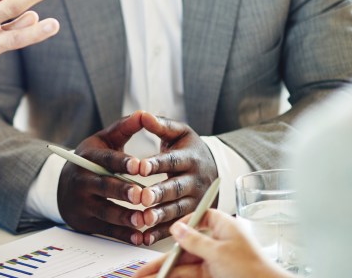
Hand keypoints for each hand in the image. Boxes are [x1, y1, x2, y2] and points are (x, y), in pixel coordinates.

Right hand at [57, 112, 147, 244]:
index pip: (105, 159)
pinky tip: (139, 237)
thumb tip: (144, 113)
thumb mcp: (104, 140)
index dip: (122, 163)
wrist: (64, 186)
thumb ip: (124, 128)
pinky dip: (123, 235)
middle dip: (123, 191)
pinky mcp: (85, 222)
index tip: (140, 166)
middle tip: (142, 195)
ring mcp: (82, 203)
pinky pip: (106, 230)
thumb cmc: (92, 160)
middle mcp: (81, 180)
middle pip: (104, 186)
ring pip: (105, 211)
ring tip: (144, 220)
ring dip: (125, 217)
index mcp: (88, 157)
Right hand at [134, 209, 287, 277]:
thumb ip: (194, 241)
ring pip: (183, 264)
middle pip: (184, 247)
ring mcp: (215, 260)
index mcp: (223, 227)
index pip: (199, 217)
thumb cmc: (253, 269)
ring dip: (165, 271)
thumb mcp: (219, 252)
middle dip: (163, 259)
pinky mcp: (213, 275)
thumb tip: (177, 228)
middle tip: (142, 269)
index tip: (170, 231)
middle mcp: (217, 242)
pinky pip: (189, 274)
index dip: (183, 224)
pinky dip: (175, 276)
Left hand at [136, 113, 218, 244]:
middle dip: (159, 193)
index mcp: (190, 158)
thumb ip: (160, 125)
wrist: (212, 167)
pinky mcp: (194, 215)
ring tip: (144, 219)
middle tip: (141, 197)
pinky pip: (178, 226)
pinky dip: (161, 233)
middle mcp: (196, 180)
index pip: (172, 161)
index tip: (139, 167)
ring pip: (178, 210)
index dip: (156, 164)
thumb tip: (143, 114)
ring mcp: (197, 200)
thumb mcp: (179, 133)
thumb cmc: (188, 148)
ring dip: (161, 216)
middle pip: (176, 188)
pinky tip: (145, 236)